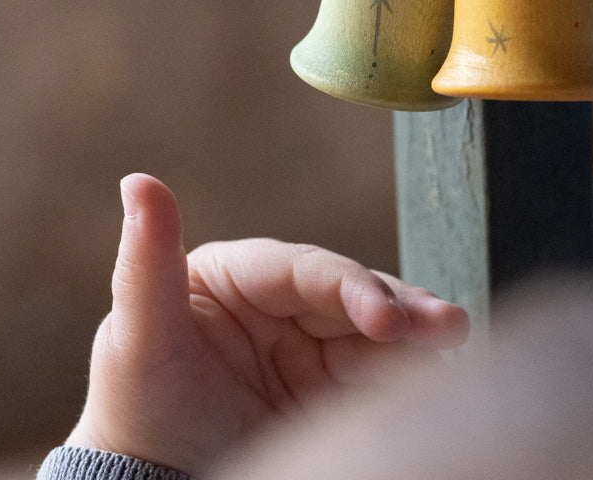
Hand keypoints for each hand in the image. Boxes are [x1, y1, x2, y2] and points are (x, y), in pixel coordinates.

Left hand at [65, 174, 468, 477]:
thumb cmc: (137, 411)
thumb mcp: (138, 337)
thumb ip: (146, 261)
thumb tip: (138, 180)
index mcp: (235, 275)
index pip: (303, 271)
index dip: (349, 285)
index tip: (385, 318)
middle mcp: (276, 301)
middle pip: (348, 294)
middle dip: (397, 309)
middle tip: (445, 328)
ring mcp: (306, 345)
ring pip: (371, 328)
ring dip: (416, 330)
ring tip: (455, 337)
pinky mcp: (328, 387)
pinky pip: (376, 371)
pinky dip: (410, 367)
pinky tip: (439, 368)